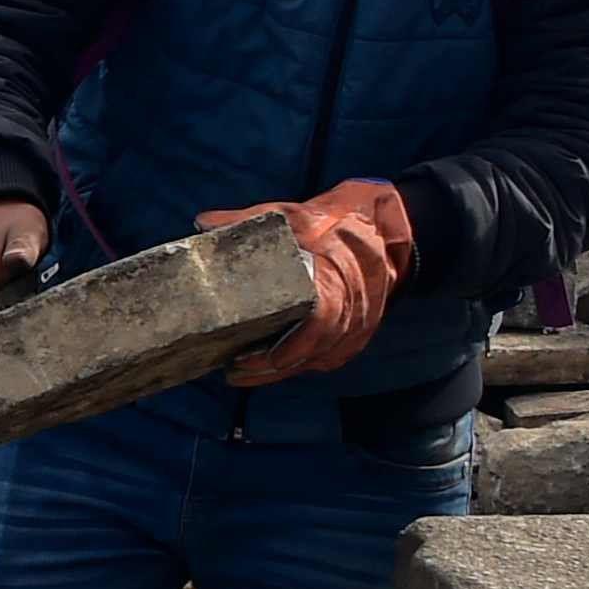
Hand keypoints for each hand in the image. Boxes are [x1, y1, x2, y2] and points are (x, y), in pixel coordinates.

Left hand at [201, 181, 415, 385]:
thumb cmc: (337, 220)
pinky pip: (327, 358)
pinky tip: (270, 370)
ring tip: (243, 374)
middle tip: (233, 371)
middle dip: (271, 367)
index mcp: (339, 278)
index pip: (318, 324)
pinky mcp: (358, 334)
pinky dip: (299, 365)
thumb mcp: (294, 215)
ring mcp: (359, 326)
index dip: (286, 347)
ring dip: (282, 371)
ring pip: (318, 360)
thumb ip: (249, 220)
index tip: (249, 358)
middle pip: (311, 352)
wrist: (384, 229)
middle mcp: (354, 308)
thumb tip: (204, 222)